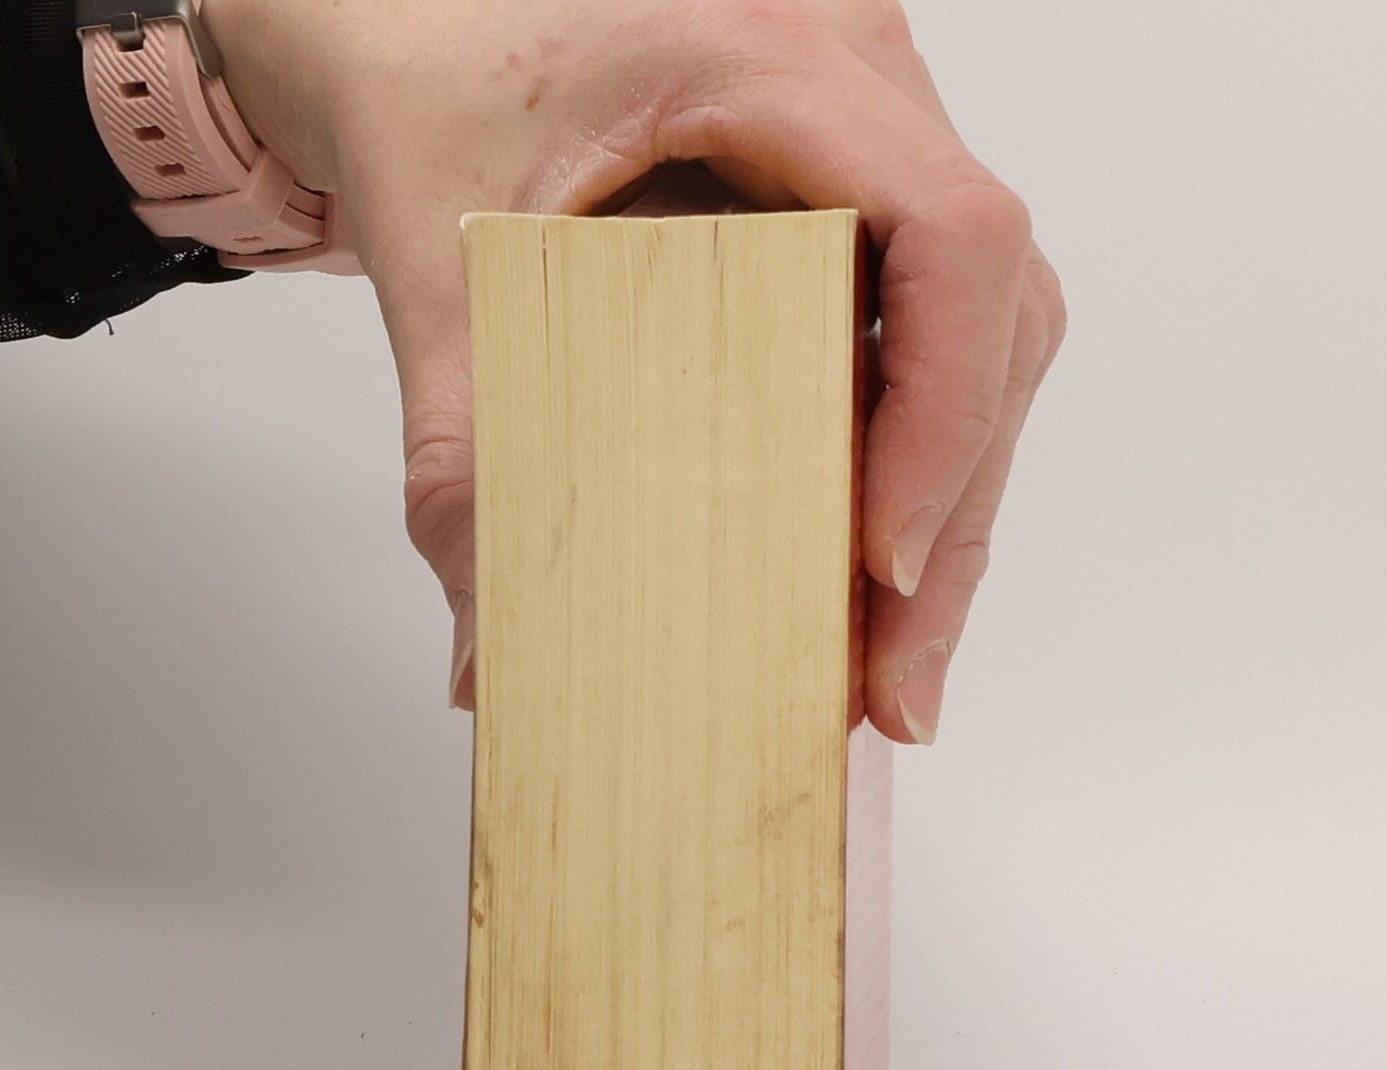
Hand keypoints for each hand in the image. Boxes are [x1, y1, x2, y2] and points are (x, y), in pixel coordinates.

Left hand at [204, 0, 1064, 744]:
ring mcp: (866, 131)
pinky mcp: (848, 190)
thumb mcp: (433, 264)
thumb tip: (492, 656)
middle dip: (950, 513)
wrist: (392, 4)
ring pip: (982, 331)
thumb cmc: (417, 73)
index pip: (953, 234)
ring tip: (887, 661)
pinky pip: (925, 326)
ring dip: (944, 502)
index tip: (879, 566)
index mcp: (767, 49)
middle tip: (896, 685)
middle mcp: (853, 75)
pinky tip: (860, 568)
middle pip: (994, 311)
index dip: (945, 417)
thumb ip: (464, 457)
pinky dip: (905, 456)